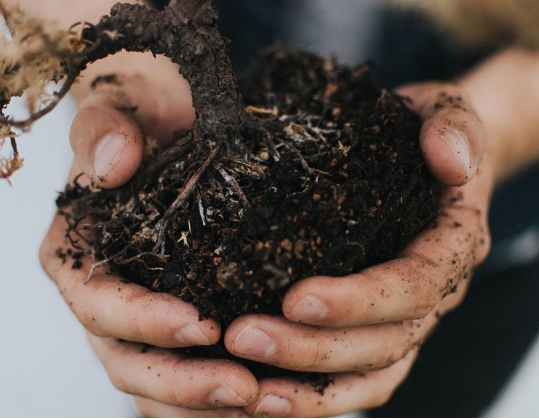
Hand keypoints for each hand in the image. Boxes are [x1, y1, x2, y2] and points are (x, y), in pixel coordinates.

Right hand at [40, 64, 259, 411]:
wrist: (165, 122)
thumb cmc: (139, 117)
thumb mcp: (119, 108)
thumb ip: (105, 131)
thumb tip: (113, 165)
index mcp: (79, 256)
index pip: (100, 304)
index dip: (143, 321)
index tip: (200, 323)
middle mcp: (105, 297)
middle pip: (128, 360)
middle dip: (182, 382)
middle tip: (241, 388)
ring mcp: (141, 316)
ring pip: (157, 382)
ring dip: (201, 404)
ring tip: (256, 403)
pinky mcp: (178, 319)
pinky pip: (188, 371)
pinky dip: (214, 398)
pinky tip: (261, 398)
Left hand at [217, 82, 491, 416]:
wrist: (426, 155)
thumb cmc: (423, 131)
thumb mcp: (443, 111)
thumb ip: (452, 127)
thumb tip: (449, 161)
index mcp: (450, 244)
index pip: (412, 285)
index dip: (359, 300)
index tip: (295, 297)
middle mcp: (433, 293)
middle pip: (384, 342)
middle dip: (314, 348)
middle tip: (243, 337)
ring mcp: (407, 317)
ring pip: (369, 375)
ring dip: (310, 388)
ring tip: (249, 390)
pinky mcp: (378, 327)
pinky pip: (355, 378)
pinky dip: (315, 397)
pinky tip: (265, 397)